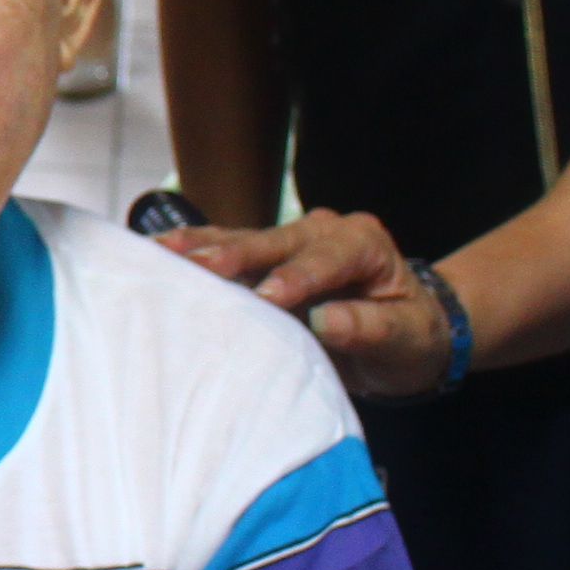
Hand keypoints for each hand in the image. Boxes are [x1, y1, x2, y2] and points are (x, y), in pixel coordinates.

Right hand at [163, 213, 452, 399]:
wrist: (405, 331)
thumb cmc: (410, 336)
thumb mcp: (405, 338)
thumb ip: (369, 328)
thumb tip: (326, 320)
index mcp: (363, 243)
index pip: (324, 260)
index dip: (295, 278)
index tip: (266, 298)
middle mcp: (324, 231)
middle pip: (274, 241)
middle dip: (234, 255)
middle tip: (198, 267)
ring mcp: (292, 239)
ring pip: (244, 239)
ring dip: (202, 248)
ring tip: (160, 251)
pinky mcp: (266, 256)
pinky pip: (229, 249)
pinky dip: (196, 252)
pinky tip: (159, 252)